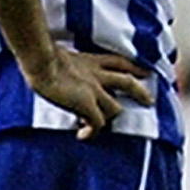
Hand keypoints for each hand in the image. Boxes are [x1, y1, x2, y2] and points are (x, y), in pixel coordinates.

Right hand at [26, 46, 151, 137]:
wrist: (40, 62)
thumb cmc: (40, 56)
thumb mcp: (58, 54)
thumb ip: (65, 63)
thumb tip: (53, 71)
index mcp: (91, 61)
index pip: (119, 62)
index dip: (134, 67)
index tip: (144, 72)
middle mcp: (97, 75)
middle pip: (127, 82)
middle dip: (141, 93)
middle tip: (150, 101)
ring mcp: (95, 91)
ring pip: (116, 108)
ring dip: (110, 118)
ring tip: (100, 125)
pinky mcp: (87, 104)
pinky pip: (98, 124)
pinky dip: (92, 131)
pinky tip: (82, 135)